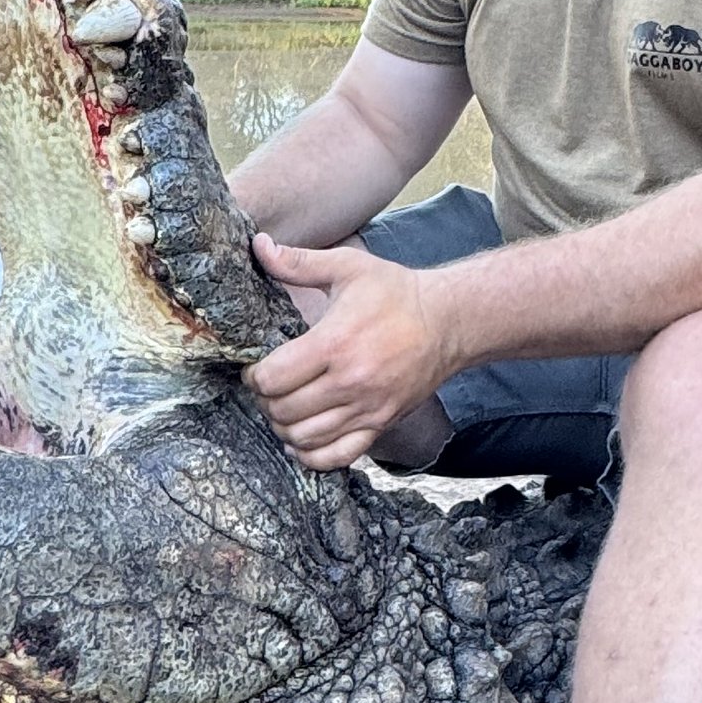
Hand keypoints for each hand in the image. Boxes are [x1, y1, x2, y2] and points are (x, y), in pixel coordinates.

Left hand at [243, 235, 452, 469]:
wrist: (447, 322)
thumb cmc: (394, 292)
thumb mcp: (348, 267)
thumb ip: (299, 262)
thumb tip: (258, 246)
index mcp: (335, 342)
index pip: (273, 378)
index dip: (254, 376)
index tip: (256, 370)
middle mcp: (350, 381)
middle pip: (284, 410)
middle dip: (265, 402)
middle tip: (268, 389)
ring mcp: (367, 407)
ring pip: (304, 438)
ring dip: (284, 427)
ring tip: (284, 409)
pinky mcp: (381, 423)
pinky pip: (337, 456)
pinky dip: (311, 455)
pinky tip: (302, 440)